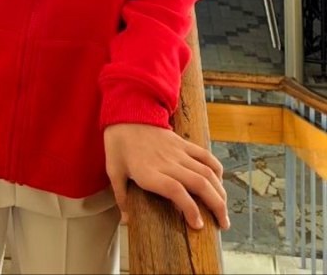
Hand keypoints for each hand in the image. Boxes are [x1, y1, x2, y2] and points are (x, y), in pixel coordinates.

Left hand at [104, 124, 228, 231]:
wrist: (125, 112)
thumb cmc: (118, 143)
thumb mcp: (113, 170)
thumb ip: (121, 197)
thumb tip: (127, 221)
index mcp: (149, 171)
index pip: (175, 190)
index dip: (190, 208)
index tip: (198, 225)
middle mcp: (167, 161)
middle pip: (199, 183)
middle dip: (216, 206)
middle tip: (222, 225)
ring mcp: (177, 151)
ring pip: (206, 171)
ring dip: (220, 192)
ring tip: (224, 211)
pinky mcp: (182, 142)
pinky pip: (204, 155)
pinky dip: (216, 169)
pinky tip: (220, 183)